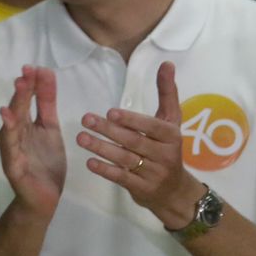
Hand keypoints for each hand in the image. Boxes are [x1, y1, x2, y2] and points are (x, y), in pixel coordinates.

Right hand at [0, 66, 65, 217]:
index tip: (37, 67)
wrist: (44, 198)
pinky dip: (8, 133)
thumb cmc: (45, 164)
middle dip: (22, 91)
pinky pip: (10, 147)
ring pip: (12, 125)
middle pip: (18, 109)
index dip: (33, 85)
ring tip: (19, 88)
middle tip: (26, 72)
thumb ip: (46, 104)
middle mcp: (15, 134)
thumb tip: (46, 75)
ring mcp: (12, 149)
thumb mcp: (50, 130)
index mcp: (26, 124)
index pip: (29, 100)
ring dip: (15, 106)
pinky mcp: (12, 165)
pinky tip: (7, 118)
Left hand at [77, 61, 201, 227]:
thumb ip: (167, 93)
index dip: (132, 120)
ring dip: (102, 148)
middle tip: (87, 119)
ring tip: (81, 138)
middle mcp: (165, 154)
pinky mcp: (142, 189)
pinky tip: (89, 162)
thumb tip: (166, 63)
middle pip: (134, 141)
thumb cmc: (167, 149)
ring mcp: (154, 173)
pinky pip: (122, 178)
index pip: (152, 126)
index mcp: (172, 135)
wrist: (174, 191)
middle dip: (109, 130)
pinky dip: (106, 170)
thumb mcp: (171, 122)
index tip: (111, 112)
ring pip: (126, 159)